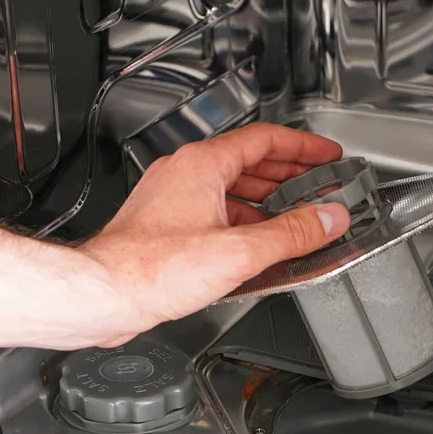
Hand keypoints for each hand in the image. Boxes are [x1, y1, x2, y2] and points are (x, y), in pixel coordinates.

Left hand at [80, 123, 351, 346]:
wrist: (105, 294)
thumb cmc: (150, 269)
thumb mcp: (239, 251)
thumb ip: (292, 234)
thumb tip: (328, 219)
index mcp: (202, 165)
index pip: (265, 139)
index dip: (303, 146)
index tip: (326, 154)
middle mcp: (185, 174)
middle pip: (249, 161)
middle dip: (289, 173)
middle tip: (319, 182)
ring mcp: (173, 198)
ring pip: (231, 187)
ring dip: (267, 198)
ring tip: (296, 213)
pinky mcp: (167, 224)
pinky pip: (215, 210)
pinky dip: (243, 220)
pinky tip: (257, 242)